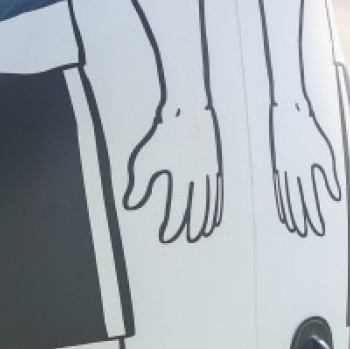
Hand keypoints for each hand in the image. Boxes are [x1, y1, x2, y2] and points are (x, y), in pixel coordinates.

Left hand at [124, 102, 223, 243]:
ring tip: (203, 232)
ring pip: (211, 200)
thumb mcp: (145, 159)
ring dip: (207, 218)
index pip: (178, 207)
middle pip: (198, 207)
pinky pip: (217, 190)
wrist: (187, 109)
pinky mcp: (215, 163)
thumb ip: (140, 184)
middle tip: (189, 239)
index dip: (172, 224)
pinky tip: (214, 214)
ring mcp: (210, 170)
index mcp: (183, 175)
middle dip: (193, 225)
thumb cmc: (162, 135)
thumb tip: (131, 204)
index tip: (166, 237)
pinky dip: (216, 205)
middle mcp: (200, 176)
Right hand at [269, 98, 340, 237]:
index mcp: (306, 169)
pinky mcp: (276, 164)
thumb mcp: (325, 153)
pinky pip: (279, 187)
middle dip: (302, 218)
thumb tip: (335, 197)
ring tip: (293, 227)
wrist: (289, 111)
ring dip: (290, 213)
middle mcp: (292, 172)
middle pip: (297, 201)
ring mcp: (282, 169)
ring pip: (286, 196)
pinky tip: (283, 209)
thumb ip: (330, 177)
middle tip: (304, 233)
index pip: (310, 199)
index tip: (318, 230)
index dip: (314, 215)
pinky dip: (281, 200)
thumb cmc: (310, 130)